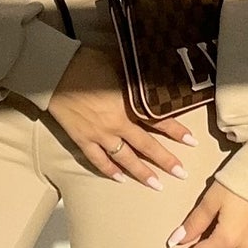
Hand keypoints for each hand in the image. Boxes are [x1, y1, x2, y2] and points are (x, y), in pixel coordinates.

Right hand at [46, 42, 199, 185]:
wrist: (56, 72)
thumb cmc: (88, 63)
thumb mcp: (118, 65)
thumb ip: (136, 77)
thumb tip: (155, 75)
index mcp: (127, 105)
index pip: (158, 120)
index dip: (176, 131)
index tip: (191, 141)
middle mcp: (117, 124)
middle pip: (146, 146)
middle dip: (165, 160)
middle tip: (181, 173)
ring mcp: (99, 135)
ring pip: (125, 158)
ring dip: (142, 173)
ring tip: (157, 185)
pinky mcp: (82, 139)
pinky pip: (98, 160)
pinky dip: (109, 171)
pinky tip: (121, 179)